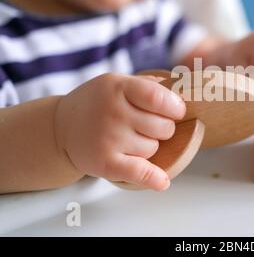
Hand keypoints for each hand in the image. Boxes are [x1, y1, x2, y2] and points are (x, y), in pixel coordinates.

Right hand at [54, 73, 185, 190]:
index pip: (158, 98)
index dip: (175, 107)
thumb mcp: (118, 83)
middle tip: (149, 126)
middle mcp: (113, 112)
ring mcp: (108, 139)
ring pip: (153, 148)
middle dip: (163, 128)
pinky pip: (139, 172)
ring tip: (131, 139)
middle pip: (162, 127)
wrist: (62, 127)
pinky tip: (162, 181)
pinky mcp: (105, 163)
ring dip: (149, 145)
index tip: (176, 111)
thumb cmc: (99, 103)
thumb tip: (180, 90)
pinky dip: (154, 179)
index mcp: (119, 87)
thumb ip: (148, 85)